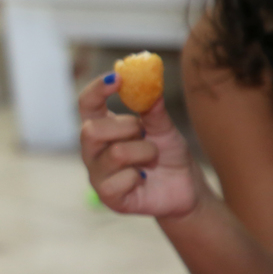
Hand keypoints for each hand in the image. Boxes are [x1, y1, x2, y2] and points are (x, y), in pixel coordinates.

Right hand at [79, 73, 198, 217]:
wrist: (186, 188)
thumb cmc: (169, 154)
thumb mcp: (165, 128)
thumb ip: (153, 109)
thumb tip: (149, 84)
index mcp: (101, 128)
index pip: (86, 105)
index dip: (96, 89)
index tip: (117, 77)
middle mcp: (92, 150)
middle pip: (90, 130)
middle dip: (126, 127)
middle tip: (144, 132)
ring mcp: (97, 174)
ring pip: (115, 154)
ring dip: (145, 152)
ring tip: (153, 158)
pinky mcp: (107, 196)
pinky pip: (120, 180)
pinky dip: (140, 177)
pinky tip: (145, 180)